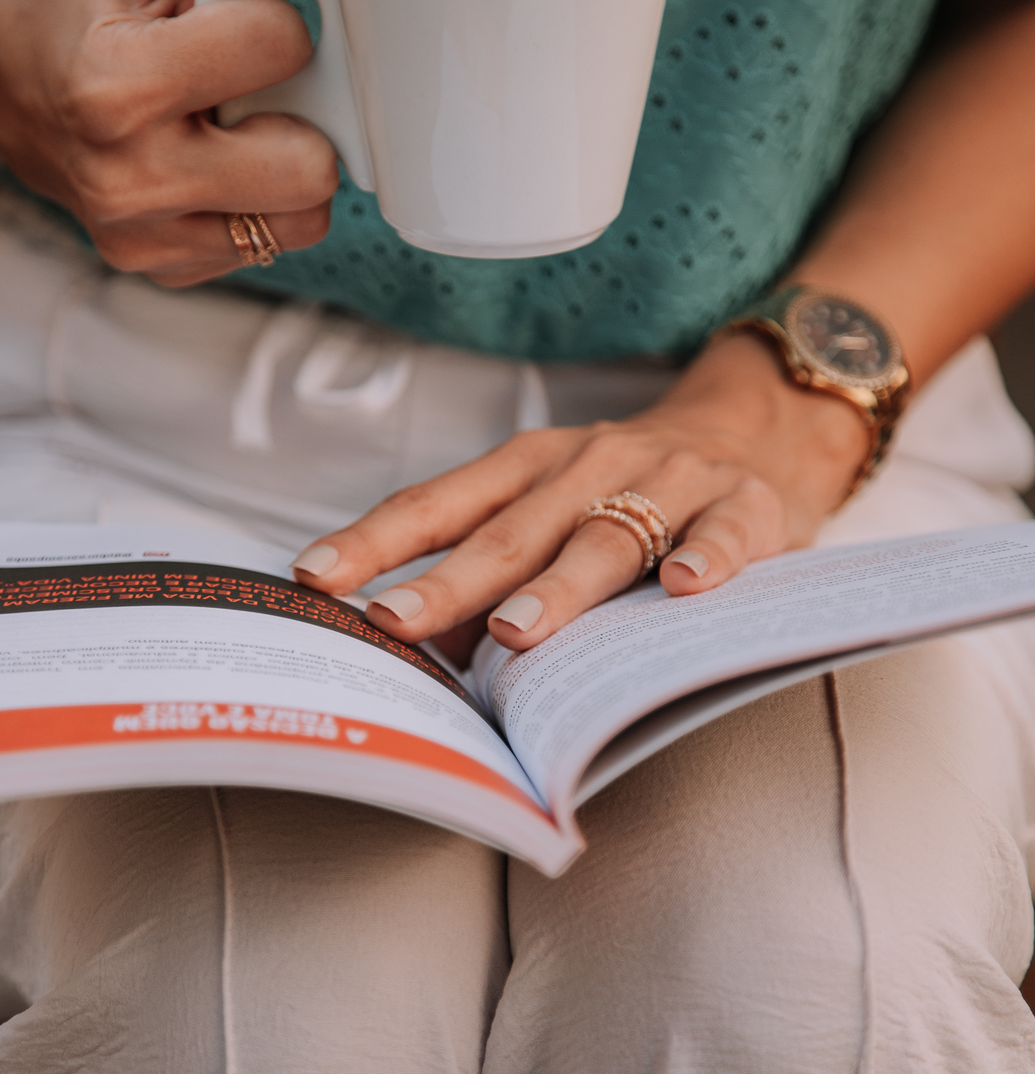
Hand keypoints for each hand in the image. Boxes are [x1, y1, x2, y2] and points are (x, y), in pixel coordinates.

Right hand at [0, 0, 341, 285]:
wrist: (11, 80)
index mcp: (112, 88)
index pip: (282, 47)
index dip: (277, 18)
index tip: (231, 16)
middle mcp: (124, 181)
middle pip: (310, 168)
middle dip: (302, 114)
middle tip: (250, 85)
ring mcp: (143, 240)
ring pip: (305, 220)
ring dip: (290, 165)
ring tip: (234, 123)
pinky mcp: (164, 271)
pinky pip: (270, 246)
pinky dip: (259, 201)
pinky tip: (211, 163)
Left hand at [292, 335, 870, 656]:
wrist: (760, 432)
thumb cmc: (631, 494)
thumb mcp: (553, 514)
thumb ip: (490, 573)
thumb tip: (420, 641)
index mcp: (529, 468)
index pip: (438, 505)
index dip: (374, 541)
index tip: (314, 577)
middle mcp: (589, 465)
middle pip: (509, 530)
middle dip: (449, 581)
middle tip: (393, 621)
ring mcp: (667, 483)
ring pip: (605, 537)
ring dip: (558, 584)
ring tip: (515, 628)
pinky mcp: (742, 505)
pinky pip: (722, 533)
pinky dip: (704, 557)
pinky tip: (683, 588)